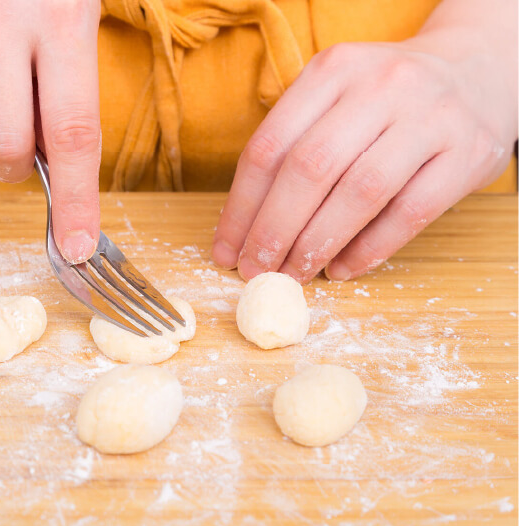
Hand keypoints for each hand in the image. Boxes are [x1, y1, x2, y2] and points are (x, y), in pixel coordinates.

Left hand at [212, 15, 516, 282]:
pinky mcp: (468, 154)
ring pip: (360, 192)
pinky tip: (342, 269)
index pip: (270, 146)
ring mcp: (430, 118)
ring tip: (293, 276)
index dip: (241, 207)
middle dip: (273, 230)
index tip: (225, 250)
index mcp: (333, 70)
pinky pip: (409, 213)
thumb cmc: (386, 102)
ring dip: (317, 244)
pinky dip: (369, 249)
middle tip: (254, 270)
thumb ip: (292, 146)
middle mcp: (381, 87)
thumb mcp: (335, 97)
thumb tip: (243, 230)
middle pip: (310, 168)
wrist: (480, 70)